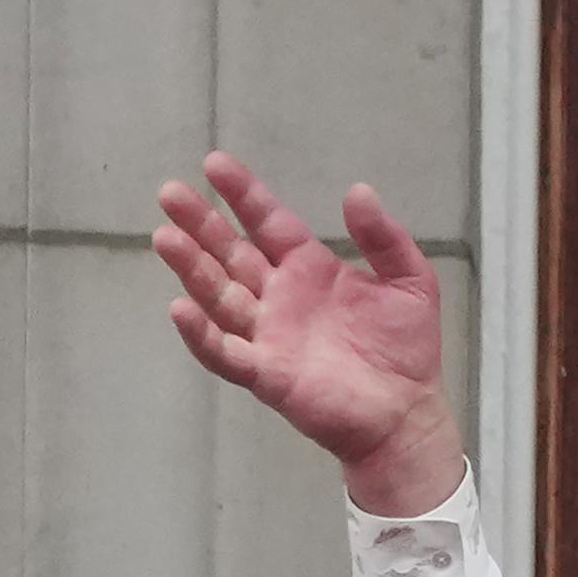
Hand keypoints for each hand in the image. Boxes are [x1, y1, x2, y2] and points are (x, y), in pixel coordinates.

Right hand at [152, 151, 463, 513]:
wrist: (410, 412)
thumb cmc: (407, 349)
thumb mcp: (411, 283)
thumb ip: (385, 238)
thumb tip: (358, 190)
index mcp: (309, 269)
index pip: (267, 223)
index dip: (243, 194)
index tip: (215, 163)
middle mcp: (279, 297)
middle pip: (231, 253)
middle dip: (200, 224)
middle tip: (170, 193)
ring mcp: (268, 335)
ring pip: (219, 295)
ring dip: (191, 268)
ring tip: (166, 237)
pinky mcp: (266, 373)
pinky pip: (225, 352)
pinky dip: (201, 333)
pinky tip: (179, 308)